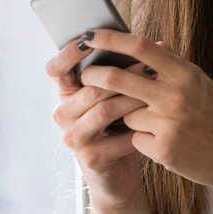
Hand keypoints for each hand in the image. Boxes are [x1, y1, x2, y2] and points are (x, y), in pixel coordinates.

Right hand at [45, 33, 153, 208]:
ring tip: (156, 92)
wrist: (119, 176)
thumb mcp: (118, 97)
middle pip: (90, 87)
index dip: (69, 53)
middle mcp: (63, 115)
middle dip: (123, 75)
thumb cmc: (121, 128)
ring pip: (104, 110)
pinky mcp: (90, 158)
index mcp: (67, 95)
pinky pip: (117, 137)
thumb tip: (155, 43)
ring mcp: (73, 138)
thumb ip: (124, 72)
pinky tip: (156, 124)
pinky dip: (139, 128)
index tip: (89, 37)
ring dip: (133, 99)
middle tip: (151, 67)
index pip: (57, 69)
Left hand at [77, 28, 212, 192]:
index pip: (140, 47)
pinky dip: (143, 141)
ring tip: (161, 125)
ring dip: (131, 118)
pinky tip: (166, 144)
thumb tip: (150, 44)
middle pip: (119, 79)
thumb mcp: (201, 83)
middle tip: (86, 76)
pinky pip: (136, 139)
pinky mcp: (163, 150)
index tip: (92, 35)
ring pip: (126, 114)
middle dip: (95, 76)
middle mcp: (175, 95)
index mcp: (185, 74)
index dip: (111, 39)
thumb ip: (174, 66)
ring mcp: (168, 123)